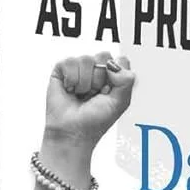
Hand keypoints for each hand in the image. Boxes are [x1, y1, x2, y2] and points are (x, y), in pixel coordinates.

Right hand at [43, 53, 134, 168]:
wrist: (72, 133)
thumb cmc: (95, 120)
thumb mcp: (120, 102)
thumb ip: (126, 80)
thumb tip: (113, 65)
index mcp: (113, 75)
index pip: (120, 60)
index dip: (115, 75)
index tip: (109, 92)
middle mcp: (97, 69)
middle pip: (104, 56)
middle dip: (99, 80)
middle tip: (94, 94)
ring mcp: (79, 68)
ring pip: (86, 59)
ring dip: (84, 83)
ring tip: (81, 94)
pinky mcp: (62, 69)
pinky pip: (69, 62)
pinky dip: (71, 80)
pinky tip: (70, 90)